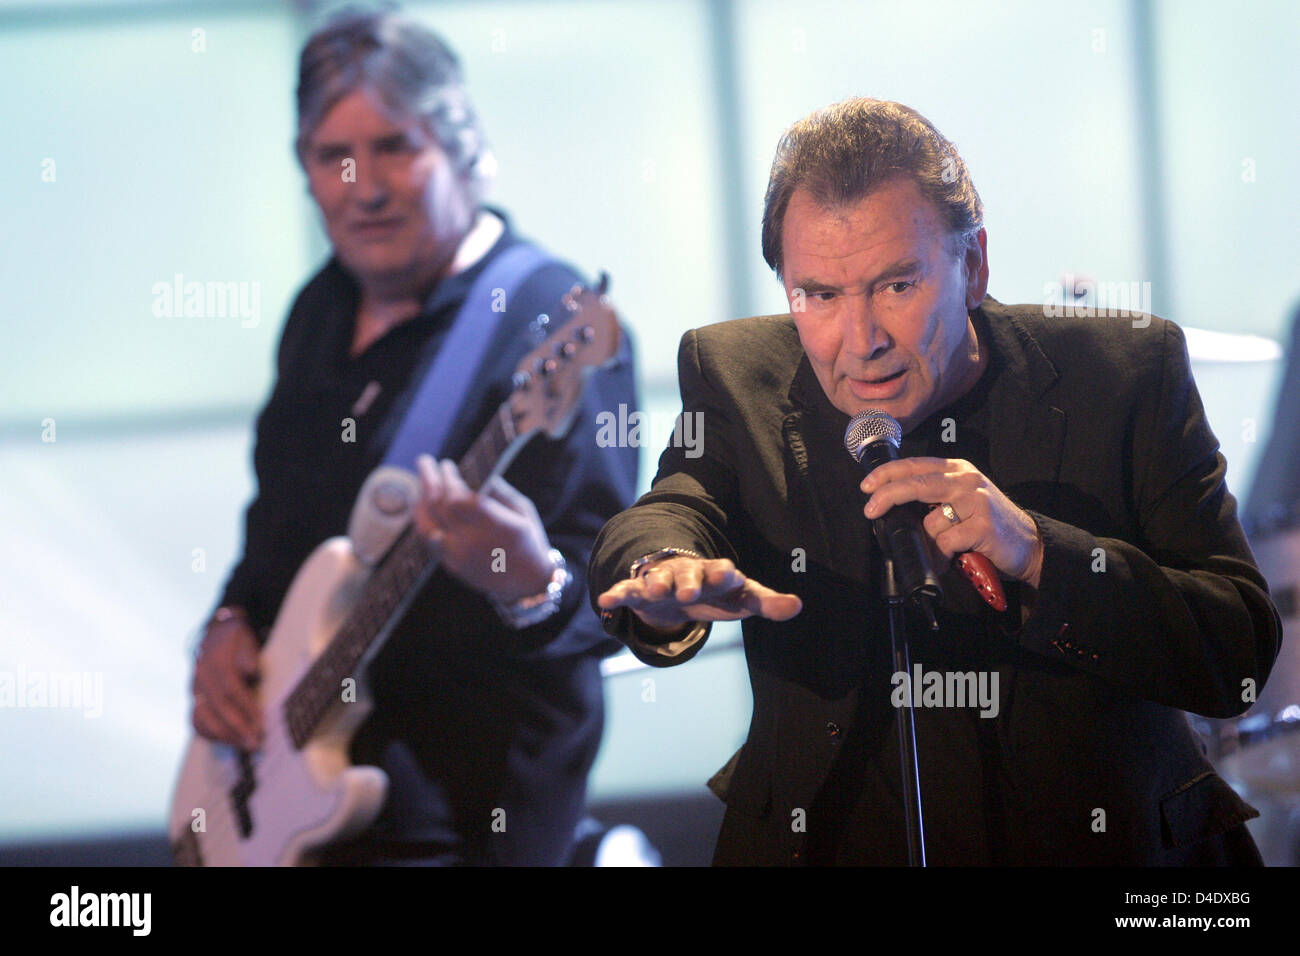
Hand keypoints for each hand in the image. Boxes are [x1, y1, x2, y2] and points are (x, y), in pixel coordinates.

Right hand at [191, 613, 261, 749]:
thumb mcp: (245, 636)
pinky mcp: (193, 700)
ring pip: (203, 718)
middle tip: (255, 743)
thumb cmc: (236, 640)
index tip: (261, 723)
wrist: (214, 634)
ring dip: (225, 735)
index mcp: (215, 660)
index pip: (230, 688)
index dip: (246, 708)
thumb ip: (248, 653)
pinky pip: (196, 721)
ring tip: (244, 746)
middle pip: (217, 707)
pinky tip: (228, 741)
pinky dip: (211, 734)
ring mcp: (194, 690)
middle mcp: (201, 677)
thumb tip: (250, 671)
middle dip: (237, 728)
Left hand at [415, 455, 554, 602]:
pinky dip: (422, 520)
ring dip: (421, 500)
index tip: (447, 465)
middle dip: (429, 481)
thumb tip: (478, 474)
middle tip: (425, 462)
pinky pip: (428, 541)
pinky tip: (422, 506)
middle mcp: (474, 542)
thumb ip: (500, 492)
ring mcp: (459, 557)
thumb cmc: (528, 540)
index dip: (449, 480)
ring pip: (428, 524)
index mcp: (496, 527)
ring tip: (422, 482)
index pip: (460, 499)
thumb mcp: (524, 510)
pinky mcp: (452, 566)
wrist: (527, 584)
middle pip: (440, 508)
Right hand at [597, 556, 802, 632]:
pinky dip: (618, 593)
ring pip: (658, 577)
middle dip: (689, 580)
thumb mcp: (742, 598)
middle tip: (689, 590)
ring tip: (652, 589)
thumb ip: (767, 602)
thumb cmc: (717, 592)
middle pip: (689, 573)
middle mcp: (688, 572)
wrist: (680, 583)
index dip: (724, 572)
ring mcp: (663, 578)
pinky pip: (629, 590)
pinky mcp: (641, 589)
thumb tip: (798, 606)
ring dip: (655, 582)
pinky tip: (606, 599)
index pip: (722, 571)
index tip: (729, 573)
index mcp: (715, 573)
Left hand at [860, 457, 1043, 586]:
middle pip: (917, 483)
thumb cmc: (988, 525)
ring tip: (939, 550)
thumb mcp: (962, 500)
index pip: (915, 464)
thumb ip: (934, 496)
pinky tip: (948, 560)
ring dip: (927, 542)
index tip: (867, 486)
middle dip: (888, 496)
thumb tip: (893, 507)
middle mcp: (966, 480)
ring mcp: (977, 501)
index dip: (887, 474)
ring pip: (930, 521)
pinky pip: (945, 542)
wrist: (1029, 544)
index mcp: (958, 469)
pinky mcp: (983, 525)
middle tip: (870, 510)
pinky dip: (940, 556)